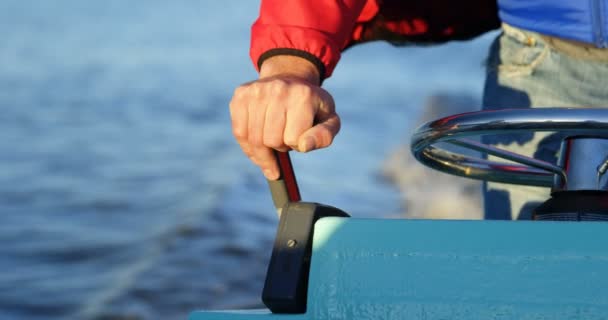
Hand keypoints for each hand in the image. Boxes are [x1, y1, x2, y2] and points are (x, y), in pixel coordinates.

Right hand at [229, 55, 339, 179]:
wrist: (291, 79)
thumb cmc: (311, 107)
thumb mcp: (329, 121)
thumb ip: (323, 136)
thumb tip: (304, 146)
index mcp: (303, 95)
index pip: (293, 139)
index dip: (297, 144)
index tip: (300, 136)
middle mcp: (278, 89)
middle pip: (271, 141)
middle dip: (280, 147)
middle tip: (286, 136)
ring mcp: (257, 90)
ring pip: (254, 140)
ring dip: (264, 148)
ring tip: (273, 137)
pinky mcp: (241, 95)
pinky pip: (239, 133)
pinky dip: (247, 146)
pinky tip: (256, 145)